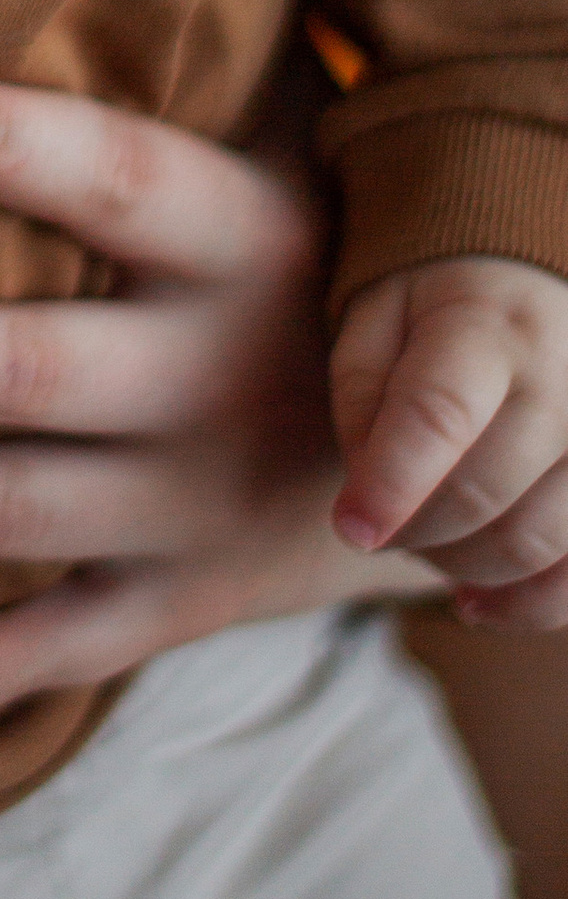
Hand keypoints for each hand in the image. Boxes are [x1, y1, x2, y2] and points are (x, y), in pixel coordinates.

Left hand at [0, 73, 433, 728]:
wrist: (456, 437)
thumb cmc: (305, 236)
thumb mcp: (276, 138)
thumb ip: (172, 56)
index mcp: (242, 235)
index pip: (113, 175)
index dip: (0, 141)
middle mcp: (219, 373)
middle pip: (25, 365)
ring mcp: (200, 497)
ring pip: (12, 508)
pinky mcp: (186, 596)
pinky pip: (63, 645)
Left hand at [332, 254, 567, 626]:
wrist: (536, 291)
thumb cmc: (438, 311)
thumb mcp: (377, 318)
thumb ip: (360, 394)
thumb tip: (366, 496)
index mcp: (486, 327)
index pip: (441, 415)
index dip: (392, 483)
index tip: (352, 528)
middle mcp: (562, 382)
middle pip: (484, 491)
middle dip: (413, 530)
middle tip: (376, 525)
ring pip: (534, 543)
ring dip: (460, 566)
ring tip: (420, 543)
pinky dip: (524, 606)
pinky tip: (472, 603)